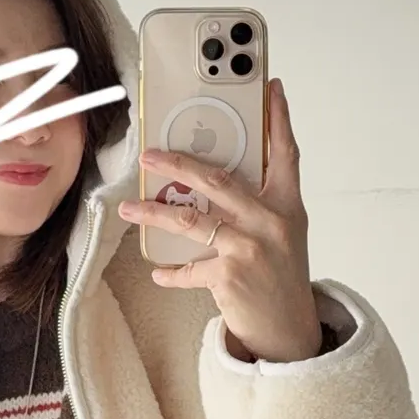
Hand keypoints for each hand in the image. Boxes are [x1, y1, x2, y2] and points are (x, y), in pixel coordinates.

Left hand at [118, 78, 323, 364]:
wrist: (290, 330)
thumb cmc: (281, 275)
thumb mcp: (283, 232)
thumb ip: (257, 204)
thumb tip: (211, 179)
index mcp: (287, 205)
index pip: (285, 153)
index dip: (279, 119)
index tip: (271, 88)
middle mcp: (270, 221)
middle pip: (219, 179)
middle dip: (178, 163)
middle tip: (148, 154)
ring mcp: (249, 248)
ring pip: (190, 220)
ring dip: (153, 214)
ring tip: (128, 209)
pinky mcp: (229, 276)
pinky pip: (188, 268)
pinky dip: (171, 272)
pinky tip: (159, 272)